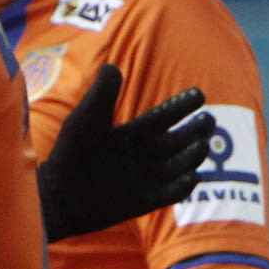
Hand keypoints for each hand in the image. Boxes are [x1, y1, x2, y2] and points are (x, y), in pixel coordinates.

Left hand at [35, 66, 217, 242]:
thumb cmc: (71, 152)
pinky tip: (192, 177)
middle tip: (208, 120)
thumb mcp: (87, 118)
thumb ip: (102, 93)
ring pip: (182, 164)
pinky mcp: (146, 201)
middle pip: (181, 139)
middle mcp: (145, 154)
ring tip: (201, 145)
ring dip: (194, 155)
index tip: (199, 95)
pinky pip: (172, 193)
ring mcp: (147, 178)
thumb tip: (113, 67)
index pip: (166, 116)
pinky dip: (183, 186)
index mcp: (134, 132)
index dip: (183, 105)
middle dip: (197, 130)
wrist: (60, 194)